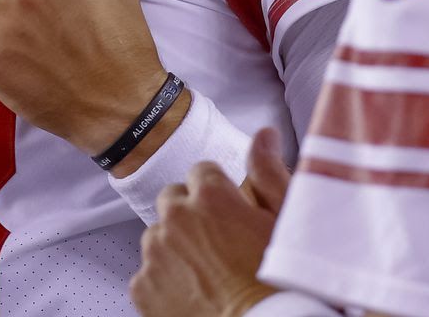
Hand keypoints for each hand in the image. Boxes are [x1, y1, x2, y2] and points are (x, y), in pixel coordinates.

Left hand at [129, 134, 288, 316]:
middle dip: (191, 214)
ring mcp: (155, 254)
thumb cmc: (281, 281)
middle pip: (173, 199)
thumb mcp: (286, 219)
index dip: (219, 191)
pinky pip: (147, 273)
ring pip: (158, 236)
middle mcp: (176, 219)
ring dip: (176, 246)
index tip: (231, 212)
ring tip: (207, 271)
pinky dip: (164, 281)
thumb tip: (263, 134)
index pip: (202, 171)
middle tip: (219, 242)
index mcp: (210, 196)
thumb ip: (268, 171)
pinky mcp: (142, 288)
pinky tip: (193, 293)